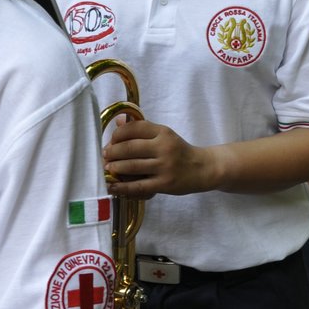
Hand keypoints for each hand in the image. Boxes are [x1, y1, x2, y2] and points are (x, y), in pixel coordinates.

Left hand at [103, 118, 217, 198]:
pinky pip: (138, 186)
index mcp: (163, 132)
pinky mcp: (164, 184)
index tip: (111, 140)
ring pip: (132, 166)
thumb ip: (142, 130)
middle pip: (130, 148)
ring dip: (115, 168)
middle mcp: (164, 147)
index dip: (118, 134)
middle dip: (112, 152)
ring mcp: (164, 166)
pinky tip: (112, 186)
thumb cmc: (179, 152)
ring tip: (107, 168)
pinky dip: (122, 187)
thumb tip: (118, 122)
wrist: (203, 169)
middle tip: (105, 156)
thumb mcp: (164, 135)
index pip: (135, 128)